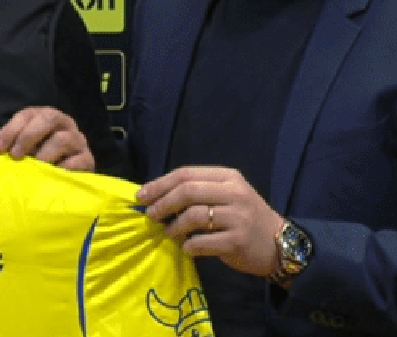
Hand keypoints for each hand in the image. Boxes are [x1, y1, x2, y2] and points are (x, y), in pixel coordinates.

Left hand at [0, 106, 93, 170]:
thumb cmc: (38, 157)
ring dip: (44, 154)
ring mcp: (78, 140)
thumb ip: (12, 144)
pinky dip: (62, 169)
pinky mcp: (88, 159)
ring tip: (35, 166)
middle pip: (49, 117)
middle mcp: (64, 123)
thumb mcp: (24, 146)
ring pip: (63, 139)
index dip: (11, 130)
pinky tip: (52, 176)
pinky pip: (77, 161)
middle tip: (16, 155)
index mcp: (45, 116)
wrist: (68, 174)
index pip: (27, 115)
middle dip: (28, 136)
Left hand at [136, 166, 283, 277]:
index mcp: (228, 177)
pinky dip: (189, 246)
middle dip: (162, 203)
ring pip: (193, 216)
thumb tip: (154, 196)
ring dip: (174, 226)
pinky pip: (202, 242)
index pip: (185, 174)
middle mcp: (234, 193)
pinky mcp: (237, 241)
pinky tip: (187, 247)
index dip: (159, 184)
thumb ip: (196, 191)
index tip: (141, 196)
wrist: (280, 244)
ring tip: (169, 232)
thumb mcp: (225, 195)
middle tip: (150, 215)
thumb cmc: (244, 217)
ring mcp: (238, 217)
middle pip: (187, 191)